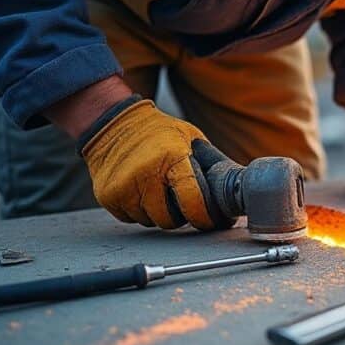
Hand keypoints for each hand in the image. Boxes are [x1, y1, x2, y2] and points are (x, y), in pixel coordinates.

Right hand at [78, 96, 236, 229]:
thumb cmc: (159, 132)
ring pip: (150, 221)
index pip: (192, 201)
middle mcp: (145, 173)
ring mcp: (123, 186)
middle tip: (180, 203)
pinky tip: (141, 192)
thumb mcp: (191, 138)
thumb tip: (237, 189)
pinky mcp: (107, 195)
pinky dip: (138, 211)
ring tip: (159, 192)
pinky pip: (130, 219)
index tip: (207, 220)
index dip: (202, 216)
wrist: (113, 123)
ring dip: (158, 213)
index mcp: (171, 157)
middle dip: (179, 216)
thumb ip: (210, 163)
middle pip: (169, 219)